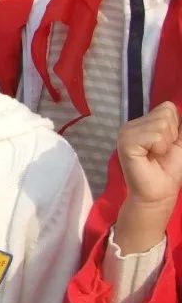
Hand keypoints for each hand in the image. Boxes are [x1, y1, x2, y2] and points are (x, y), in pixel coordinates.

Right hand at [115, 102, 181, 253]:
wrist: (159, 194)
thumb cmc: (170, 170)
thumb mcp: (181, 142)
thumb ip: (181, 125)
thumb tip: (179, 107)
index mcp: (143, 123)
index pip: (168, 107)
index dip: (176, 128)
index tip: (170, 145)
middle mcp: (132, 124)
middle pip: (166, 113)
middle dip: (172, 134)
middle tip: (162, 152)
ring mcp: (127, 132)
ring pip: (161, 123)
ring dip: (167, 143)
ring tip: (157, 155)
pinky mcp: (126, 142)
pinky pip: (154, 135)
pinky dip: (159, 147)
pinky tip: (150, 156)